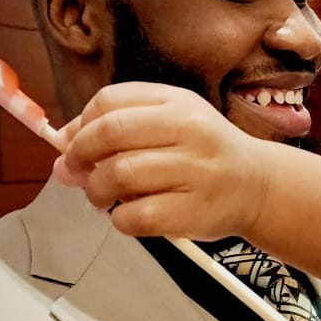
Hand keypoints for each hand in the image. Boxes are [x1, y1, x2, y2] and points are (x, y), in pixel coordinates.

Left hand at [53, 83, 271, 240]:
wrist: (258, 186)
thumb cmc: (205, 155)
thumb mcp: (170, 123)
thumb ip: (119, 128)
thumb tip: (62, 148)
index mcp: (177, 102)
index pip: (109, 101)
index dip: (80, 124)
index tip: (72, 145)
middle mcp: (188, 131)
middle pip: (108, 134)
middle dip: (79, 156)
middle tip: (77, 173)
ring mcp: (193, 171)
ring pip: (117, 176)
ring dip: (96, 191)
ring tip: (103, 197)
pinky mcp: (193, 212)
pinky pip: (135, 216)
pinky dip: (119, 219)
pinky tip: (128, 215)